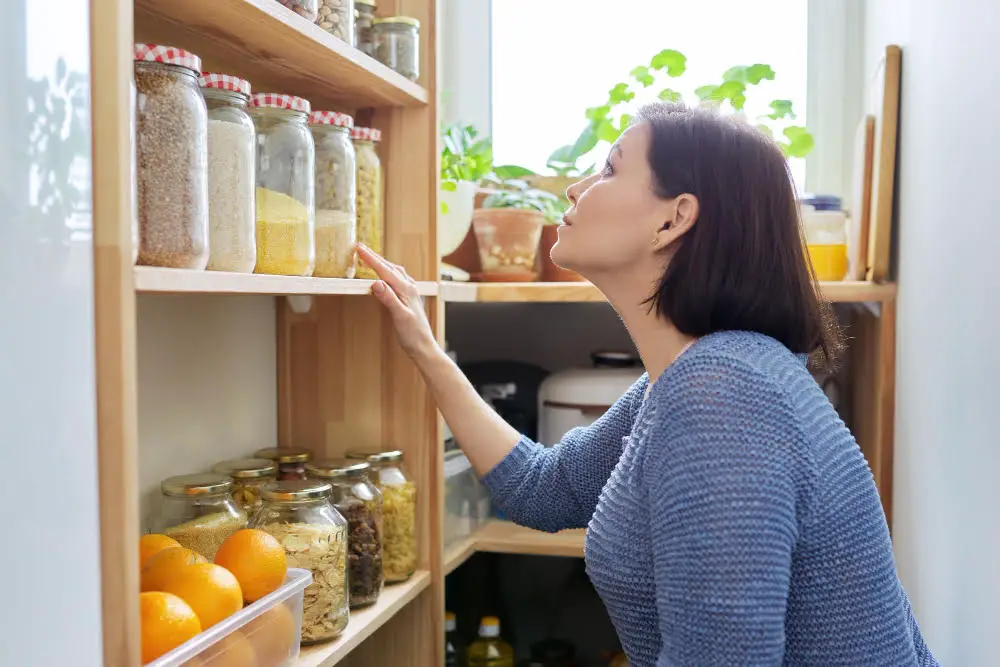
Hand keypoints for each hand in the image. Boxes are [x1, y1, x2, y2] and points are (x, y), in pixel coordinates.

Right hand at [357, 244, 438, 359]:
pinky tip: (385, 275)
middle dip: (375, 257)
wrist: (423, 346)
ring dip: (382, 263)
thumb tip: (376, 283)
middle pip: (390, 268)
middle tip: (360, 248)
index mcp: (406, 290)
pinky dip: (388, 272)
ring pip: (394, 272)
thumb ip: (389, 299)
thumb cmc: (412, 334)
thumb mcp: (399, 317)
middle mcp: (409, 288)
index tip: (359, 249)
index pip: (385, 271)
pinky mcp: (408, 298)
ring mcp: (410, 292)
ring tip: (370, 257)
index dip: (371, 259)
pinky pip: (397, 279)